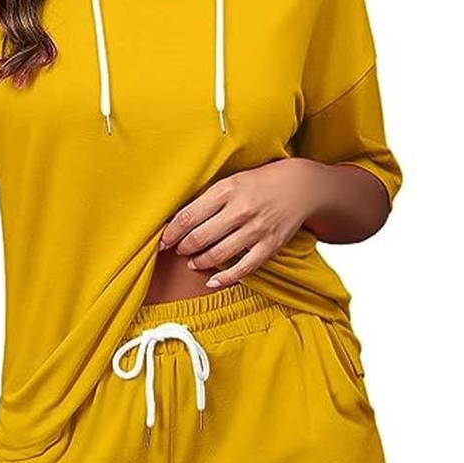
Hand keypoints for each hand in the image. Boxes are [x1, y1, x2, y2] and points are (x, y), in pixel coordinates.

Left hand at [159, 158, 329, 288]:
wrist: (301, 186)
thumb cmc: (259, 183)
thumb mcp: (231, 181)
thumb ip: (208, 199)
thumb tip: (178, 220)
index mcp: (227, 190)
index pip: (188, 216)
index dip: (171, 233)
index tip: (162, 241)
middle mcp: (241, 210)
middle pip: (200, 237)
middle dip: (183, 248)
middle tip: (178, 250)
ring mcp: (257, 229)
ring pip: (218, 254)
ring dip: (199, 262)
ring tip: (192, 262)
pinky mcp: (270, 245)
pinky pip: (244, 268)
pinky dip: (225, 278)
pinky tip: (212, 281)